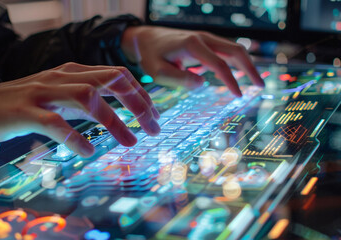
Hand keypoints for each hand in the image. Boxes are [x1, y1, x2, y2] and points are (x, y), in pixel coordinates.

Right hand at [0, 63, 159, 156]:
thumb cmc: (31, 103)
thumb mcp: (66, 98)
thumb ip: (91, 102)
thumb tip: (120, 114)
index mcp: (75, 71)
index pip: (118, 75)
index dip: (140, 94)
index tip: (155, 115)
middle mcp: (63, 76)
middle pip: (110, 81)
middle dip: (137, 104)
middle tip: (154, 128)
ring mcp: (44, 91)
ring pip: (87, 98)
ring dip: (114, 121)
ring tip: (131, 142)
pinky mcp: (26, 111)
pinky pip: (55, 123)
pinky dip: (75, 138)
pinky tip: (89, 152)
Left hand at [122, 26, 263, 95]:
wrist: (146, 38)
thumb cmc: (151, 56)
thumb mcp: (158, 71)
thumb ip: (180, 78)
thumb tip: (203, 84)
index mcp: (192, 45)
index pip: (219, 63)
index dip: (231, 80)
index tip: (239, 96)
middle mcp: (203, 38)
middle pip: (235, 50)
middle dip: (250, 68)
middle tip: (261, 86)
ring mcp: (205, 39)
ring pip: (233, 49)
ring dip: (246, 64)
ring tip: (255, 82)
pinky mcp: (205, 43)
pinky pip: (225, 51)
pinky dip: (236, 63)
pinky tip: (240, 75)